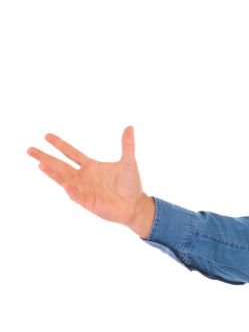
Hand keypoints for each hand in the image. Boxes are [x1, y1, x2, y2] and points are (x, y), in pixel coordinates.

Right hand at [27, 126, 154, 237]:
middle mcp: (83, 177)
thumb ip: (127, 145)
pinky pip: (77, 196)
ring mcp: (84, 190)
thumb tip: (130, 127)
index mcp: (91, 166)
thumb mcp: (128, 162)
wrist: (136, 205)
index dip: (60, 145)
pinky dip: (72, 190)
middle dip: (45, 158)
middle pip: (60, 165)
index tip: (46, 136)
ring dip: (53, 173)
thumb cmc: (131, 184)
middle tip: (30, 149)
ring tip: (41, 165)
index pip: (71, 153)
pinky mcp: (88, 202)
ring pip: (64, 179)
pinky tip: (66, 184)